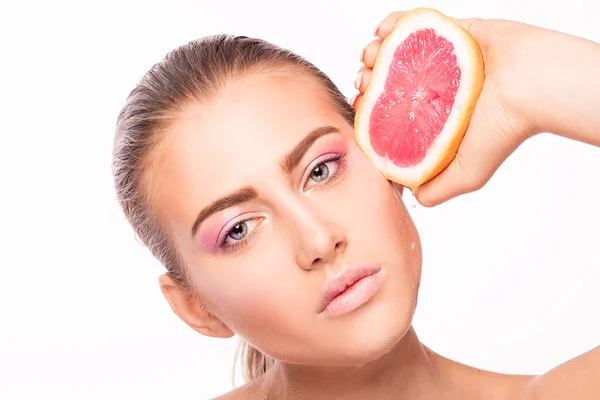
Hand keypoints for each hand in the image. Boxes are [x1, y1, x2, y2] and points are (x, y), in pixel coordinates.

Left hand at [353, 11, 599, 205]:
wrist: (530, 86)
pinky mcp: (452, 32)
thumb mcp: (466, 175)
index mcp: (435, 118)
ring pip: (395, 52)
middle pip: (388, 81)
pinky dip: (394, 23)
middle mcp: (437, 89)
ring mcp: (442, 60)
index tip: (359, 107)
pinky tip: (382, 31)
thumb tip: (413, 197)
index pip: (391, 113)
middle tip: (364, 82)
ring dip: (375, 52)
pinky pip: (416, 22)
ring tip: (372, 56)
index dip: (369, 110)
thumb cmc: (502, 131)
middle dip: (367, 80)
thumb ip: (437, 189)